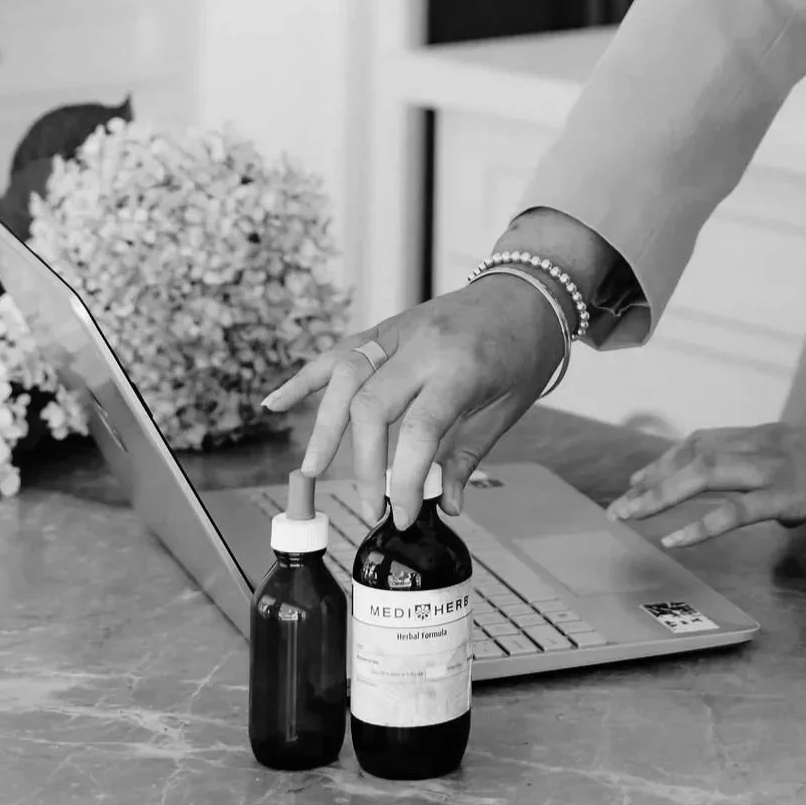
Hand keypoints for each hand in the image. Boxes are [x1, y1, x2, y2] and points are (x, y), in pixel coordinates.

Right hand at [263, 275, 566, 529]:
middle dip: (362, 465)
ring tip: (312, 469)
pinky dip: (306, 377)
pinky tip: (276, 402)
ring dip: (324, 426)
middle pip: (371, 406)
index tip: (403, 515)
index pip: (418, 432)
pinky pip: (340, 350)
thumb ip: (469, 456)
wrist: (530, 288)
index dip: (405, 482)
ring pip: (346, 375)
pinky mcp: (388, 327)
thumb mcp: (509, 409)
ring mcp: (400, 331)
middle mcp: (423, 346)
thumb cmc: (527, 348)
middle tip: (370, 506)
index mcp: (461, 368)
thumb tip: (447, 505)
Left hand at [608, 415, 805, 551]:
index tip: (640, 476)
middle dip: (650, 480)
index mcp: (766, 437)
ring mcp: (772, 467)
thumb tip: (785, 516)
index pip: (704, 440)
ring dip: (659, 495)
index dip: (667, 458)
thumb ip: (793, 489)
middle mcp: (760, 445)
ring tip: (627, 515)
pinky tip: (673, 538)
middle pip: (691, 455)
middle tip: (618, 505)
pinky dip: (699, 524)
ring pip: (702, 474)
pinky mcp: (787, 493)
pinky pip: (734, 510)